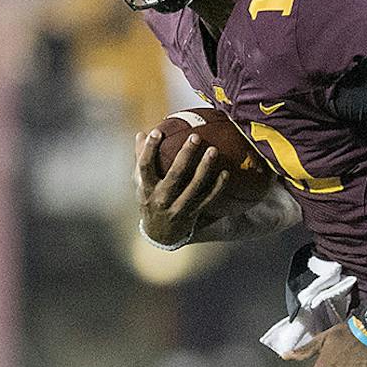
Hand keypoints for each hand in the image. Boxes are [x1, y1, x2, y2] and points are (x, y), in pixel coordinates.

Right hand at [135, 129, 229, 245]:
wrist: (159, 234)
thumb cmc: (150, 199)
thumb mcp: (140, 183)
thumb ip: (140, 159)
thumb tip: (141, 134)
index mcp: (146, 188)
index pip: (145, 166)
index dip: (149, 149)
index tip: (156, 132)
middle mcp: (162, 199)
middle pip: (175, 174)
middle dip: (186, 155)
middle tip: (195, 137)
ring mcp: (178, 208)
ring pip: (194, 186)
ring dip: (205, 167)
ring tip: (213, 150)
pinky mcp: (192, 214)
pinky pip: (208, 199)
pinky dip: (217, 187)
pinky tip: (226, 172)